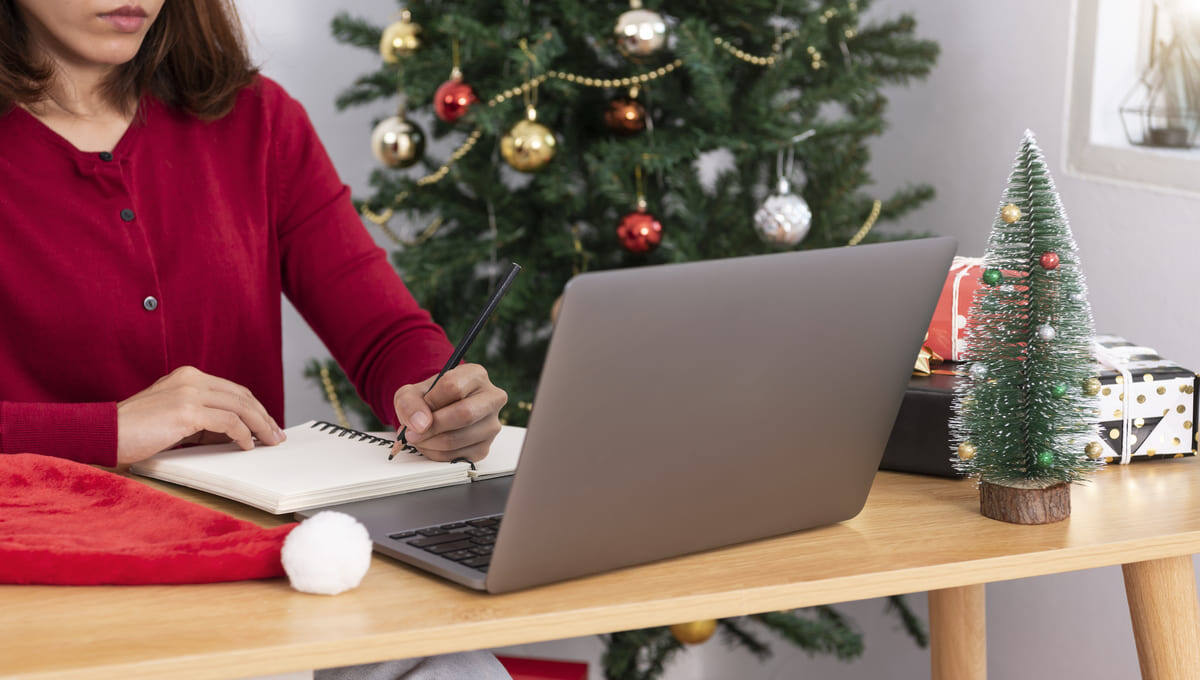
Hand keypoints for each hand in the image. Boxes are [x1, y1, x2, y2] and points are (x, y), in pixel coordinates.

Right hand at [116, 366, 284, 464]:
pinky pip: (228, 422)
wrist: (103, 433)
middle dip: (264, 417)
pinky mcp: (186, 410)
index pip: (234, 390)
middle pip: (242, 396)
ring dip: (260, 426)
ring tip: (270, 442)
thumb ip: (203, 421)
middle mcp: (191, 379)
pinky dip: (243, 435)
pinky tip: (247, 446)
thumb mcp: (175, 419)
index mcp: (188, 376)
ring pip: (240, 407)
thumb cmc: (135, 431)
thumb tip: (236, 434)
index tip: (267, 425)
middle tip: (276, 435)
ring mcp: (189, 392)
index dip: (255, 408)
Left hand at [391, 363, 506, 462]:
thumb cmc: (429, 399)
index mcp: (476, 375)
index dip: (431, 401)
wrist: (438, 412)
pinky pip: (457, 456)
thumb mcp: (412, 392)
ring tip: (419, 438)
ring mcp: (491, 425)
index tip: (419, 410)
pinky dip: (436, 454)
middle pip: (464, 414)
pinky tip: (430, 445)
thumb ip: (410, 403)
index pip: (453, 387)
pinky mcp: (485, 448)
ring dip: (430, 443)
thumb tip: (421, 424)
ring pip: (458, 438)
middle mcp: (491, 399)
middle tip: (412, 433)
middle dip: (431, 427)